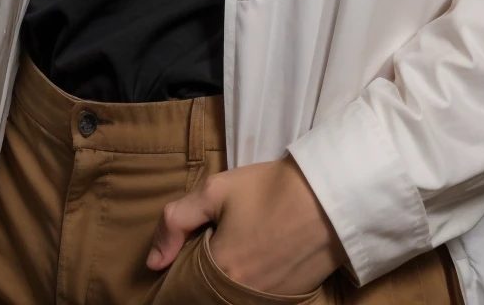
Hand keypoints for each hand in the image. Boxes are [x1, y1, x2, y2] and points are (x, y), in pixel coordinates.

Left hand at [145, 153, 348, 293]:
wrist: (331, 196)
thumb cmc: (271, 189)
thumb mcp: (216, 190)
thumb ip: (176, 221)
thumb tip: (153, 262)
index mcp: (220, 270)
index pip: (185, 287)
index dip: (181, 271)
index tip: (184, 255)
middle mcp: (241, 295)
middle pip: (208, 297)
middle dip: (203, 279)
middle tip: (212, 250)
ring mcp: (267, 302)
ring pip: (231, 300)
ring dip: (225, 284)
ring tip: (235, 254)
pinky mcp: (289, 300)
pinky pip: (256, 301)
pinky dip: (249, 288)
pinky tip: (256, 262)